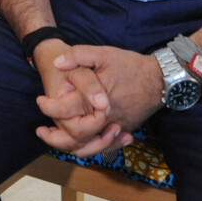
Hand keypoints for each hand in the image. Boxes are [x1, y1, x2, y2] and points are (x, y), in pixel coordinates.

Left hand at [37, 45, 162, 156]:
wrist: (161, 79)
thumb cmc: (131, 65)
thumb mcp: (104, 53)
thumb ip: (79, 56)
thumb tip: (57, 63)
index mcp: (95, 100)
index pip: (66, 111)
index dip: (49, 108)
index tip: (39, 101)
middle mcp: (105, 118)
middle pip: (75, 137)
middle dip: (55, 138)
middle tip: (41, 131)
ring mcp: (116, 126)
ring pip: (90, 147)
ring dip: (71, 146)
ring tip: (56, 141)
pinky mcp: (124, 128)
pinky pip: (105, 145)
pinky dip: (92, 147)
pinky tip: (82, 143)